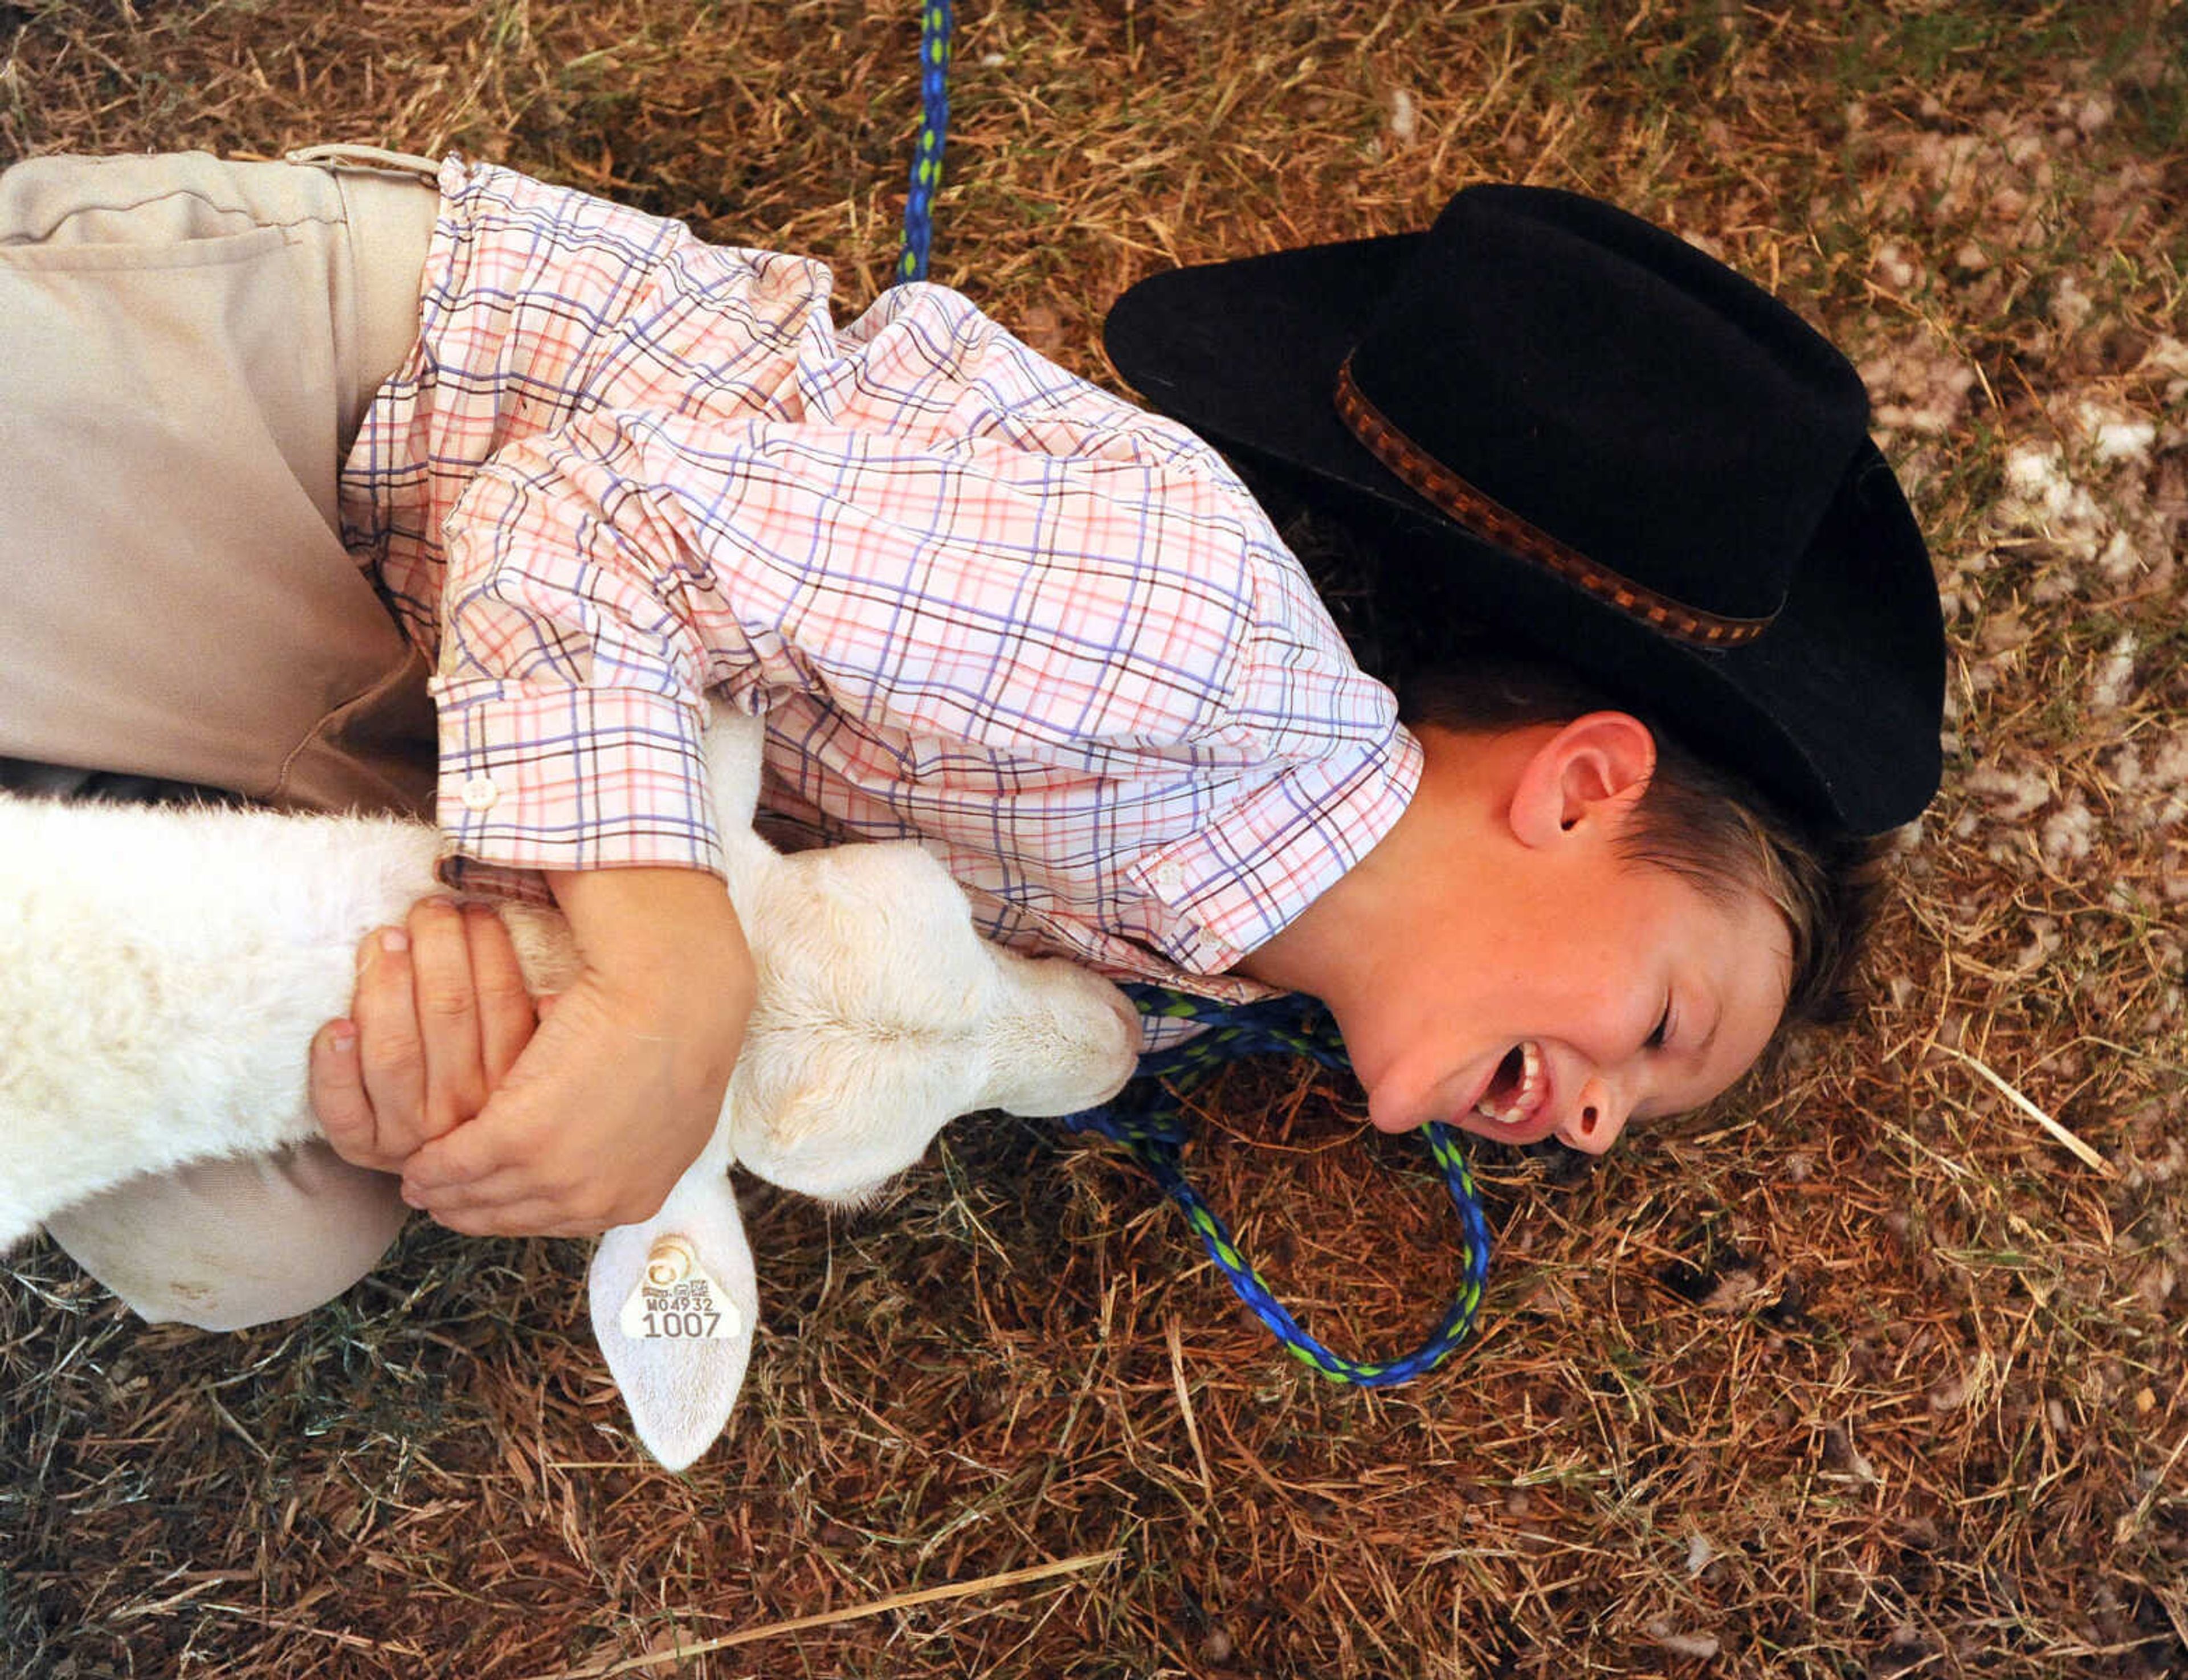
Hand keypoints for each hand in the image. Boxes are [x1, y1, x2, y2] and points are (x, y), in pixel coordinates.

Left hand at [312, 897, 539, 1172]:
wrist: (461, 1183)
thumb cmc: (500, 1105)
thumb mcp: (543, 1070)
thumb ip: (547, 1035)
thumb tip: (556, 999)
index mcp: (513, 1085)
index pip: (501, 1002)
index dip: (486, 947)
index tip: (474, 910)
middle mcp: (464, 1110)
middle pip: (447, 1013)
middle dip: (436, 947)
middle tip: (427, 912)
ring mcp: (412, 1131)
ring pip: (395, 1051)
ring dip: (385, 987)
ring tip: (385, 941)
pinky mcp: (363, 1147)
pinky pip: (342, 1109)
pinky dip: (332, 1067)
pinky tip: (335, 1026)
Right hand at [386, 869, 751, 1236]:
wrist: (679, 990)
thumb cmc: (679, 1027)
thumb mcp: (662, 1104)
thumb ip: (621, 1129)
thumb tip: (588, 1118)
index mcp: (639, 1191)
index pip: (562, 1219)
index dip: (519, 1210)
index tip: (489, 1203)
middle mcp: (602, 1198)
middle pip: (519, 1215)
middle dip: (476, 1209)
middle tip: (438, 1200)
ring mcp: (562, 1174)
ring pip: (485, 1195)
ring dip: (446, 1192)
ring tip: (418, 1183)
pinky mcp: (523, 1137)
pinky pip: (459, 1163)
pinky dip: (431, 1165)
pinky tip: (412, 1164)